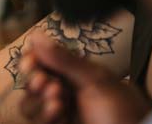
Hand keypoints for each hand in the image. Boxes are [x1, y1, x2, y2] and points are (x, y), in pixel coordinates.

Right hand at [19, 34, 149, 123]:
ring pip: (31, 102)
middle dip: (35, 80)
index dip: (33, 60)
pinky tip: (57, 112)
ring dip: (38, 99)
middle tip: (44, 82)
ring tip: (56, 100)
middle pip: (33, 81)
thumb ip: (64, 59)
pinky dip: (42, 115)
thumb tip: (37, 35)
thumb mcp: (96, 81)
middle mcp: (66, 91)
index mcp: (78, 74)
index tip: (30, 61)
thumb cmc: (122, 112)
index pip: (44, 60)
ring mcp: (61, 111)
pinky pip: (38, 120)